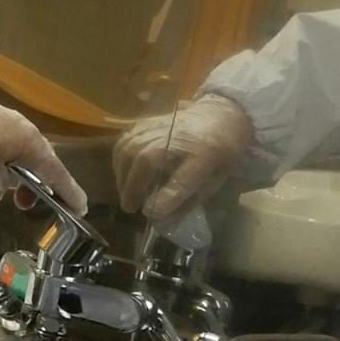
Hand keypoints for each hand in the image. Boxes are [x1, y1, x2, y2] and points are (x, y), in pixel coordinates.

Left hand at [0, 99, 88, 214]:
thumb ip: (8, 182)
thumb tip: (11, 178)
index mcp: (33, 145)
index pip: (58, 173)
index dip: (70, 193)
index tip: (80, 208)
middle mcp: (23, 129)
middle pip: (39, 161)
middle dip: (37, 185)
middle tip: (26, 205)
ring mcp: (4, 121)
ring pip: (18, 154)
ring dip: (13, 177)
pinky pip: (1, 146)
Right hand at [113, 94, 253, 221]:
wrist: (220, 118)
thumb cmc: (217, 156)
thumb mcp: (213, 182)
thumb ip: (187, 202)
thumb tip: (159, 222)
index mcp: (204, 155)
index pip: (184, 178)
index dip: (166, 196)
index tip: (148, 212)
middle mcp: (180, 138)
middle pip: (145, 159)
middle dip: (132, 187)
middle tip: (129, 207)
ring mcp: (161, 126)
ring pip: (129, 148)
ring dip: (122, 175)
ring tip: (126, 193)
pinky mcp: (148, 122)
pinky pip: (125, 140)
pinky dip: (119, 158)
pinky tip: (123, 172)